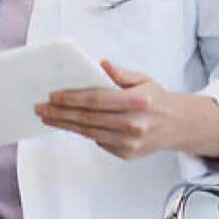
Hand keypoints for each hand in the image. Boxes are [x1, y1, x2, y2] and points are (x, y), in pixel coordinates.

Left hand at [35, 59, 218, 160]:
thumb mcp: (143, 80)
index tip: (52, 96)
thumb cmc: (154, 99)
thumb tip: (102, 64)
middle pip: (88, 118)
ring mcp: (131, 142)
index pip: (96, 100)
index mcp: (138, 102)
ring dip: (65, 125)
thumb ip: (121, 73)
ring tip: (47, 117)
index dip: (72, 98)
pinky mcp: (128, 154)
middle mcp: (135, 124)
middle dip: (60, 113)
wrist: (178, 125)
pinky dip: (83, 133)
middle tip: (40, 108)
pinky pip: (99, 142)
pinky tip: (68, 125)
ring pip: (89, 133)